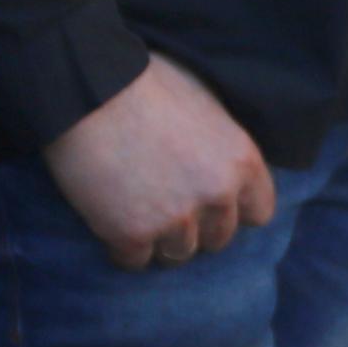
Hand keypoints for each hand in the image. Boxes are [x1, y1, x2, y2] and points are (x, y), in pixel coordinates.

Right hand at [42, 54, 273, 269]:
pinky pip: (134, 261)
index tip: (210, 203)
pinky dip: (122, 247)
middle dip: (196, 227)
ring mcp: (176, 218)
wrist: (89, 89)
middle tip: (165, 205)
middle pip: (218, 239)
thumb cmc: (146, 84)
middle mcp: (217, 195)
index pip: (258, 212)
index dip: (233, 210)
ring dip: (160, 241)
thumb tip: (224, 167)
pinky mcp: (131, 234)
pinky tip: (110, 218)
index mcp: (243, 162)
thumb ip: (222, 146)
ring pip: (178, 254)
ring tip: (136, 210)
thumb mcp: (207, 106)